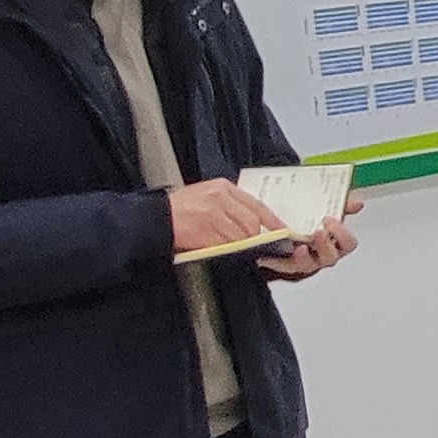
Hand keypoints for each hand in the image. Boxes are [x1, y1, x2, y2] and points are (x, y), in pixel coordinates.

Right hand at [169, 179, 284, 255]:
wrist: (155, 219)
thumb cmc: (180, 210)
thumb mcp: (207, 197)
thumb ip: (230, 206)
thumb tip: (254, 223)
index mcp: (223, 187)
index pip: (257, 204)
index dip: (272, 220)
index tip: (282, 230)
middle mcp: (219, 197)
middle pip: (251, 223)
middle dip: (253, 238)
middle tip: (249, 246)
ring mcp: (211, 214)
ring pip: (240, 236)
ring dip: (238, 246)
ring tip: (228, 247)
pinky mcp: (203, 230)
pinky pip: (225, 245)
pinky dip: (226, 250)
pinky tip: (219, 249)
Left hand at [259, 194, 366, 280]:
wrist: (273, 226)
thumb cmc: (302, 220)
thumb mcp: (322, 208)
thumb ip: (340, 205)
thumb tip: (357, 204)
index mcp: (332, 241)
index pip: (347, 243)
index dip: (342, 234)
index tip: (329, 220)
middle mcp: (319, 254)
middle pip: (330, 257)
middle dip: (325, 245)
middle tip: (318, 232)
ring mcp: (302, 262)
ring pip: (307, 265)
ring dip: (304, 257)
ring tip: (299, 247)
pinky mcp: (284, 265)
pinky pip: (282, 267)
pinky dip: (277, 261)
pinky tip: (271, 253)